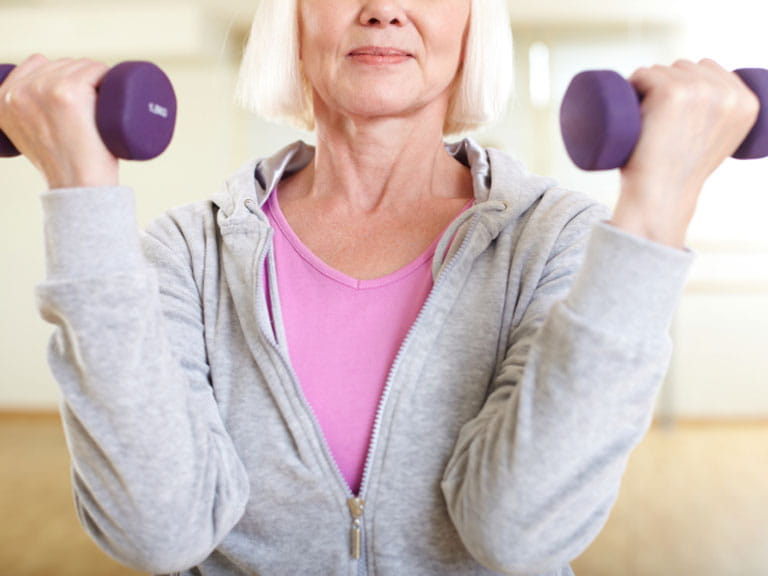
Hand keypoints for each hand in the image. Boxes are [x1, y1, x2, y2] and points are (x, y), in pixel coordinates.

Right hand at [0, 54, 118, 188]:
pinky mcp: (68, 92)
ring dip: (98, 81)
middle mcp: (18, 91)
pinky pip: (96, 70)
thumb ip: (23, 111)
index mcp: (1, 98)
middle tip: (91, 113)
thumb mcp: (25, 133)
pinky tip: (110, 95)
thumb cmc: (63, 163)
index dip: (63, 76)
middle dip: (83, 80)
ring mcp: (43, 89)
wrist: (79, 187)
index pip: (38, 62)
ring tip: (99, 111)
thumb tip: (39, 99)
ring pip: (82, 65)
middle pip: (63, 63)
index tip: (76, 100)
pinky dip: (109, 79)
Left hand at [611, 59, 759, 247]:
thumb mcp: (718, 142)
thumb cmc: (679, 174)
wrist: (660, 196)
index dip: (684, 84)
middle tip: (655, 121)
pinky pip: (643, 74)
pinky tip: (632, 106)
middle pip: (685, 66)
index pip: (709, 69)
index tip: (670, 111)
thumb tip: (710, 103)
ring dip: (646, 88)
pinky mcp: (672, 92)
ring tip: (644, 121)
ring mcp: (701, 90)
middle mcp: (729, 94)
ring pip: (662, 70)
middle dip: (665, 84)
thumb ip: (722, 119)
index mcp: (748, 103)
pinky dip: (632, 86)